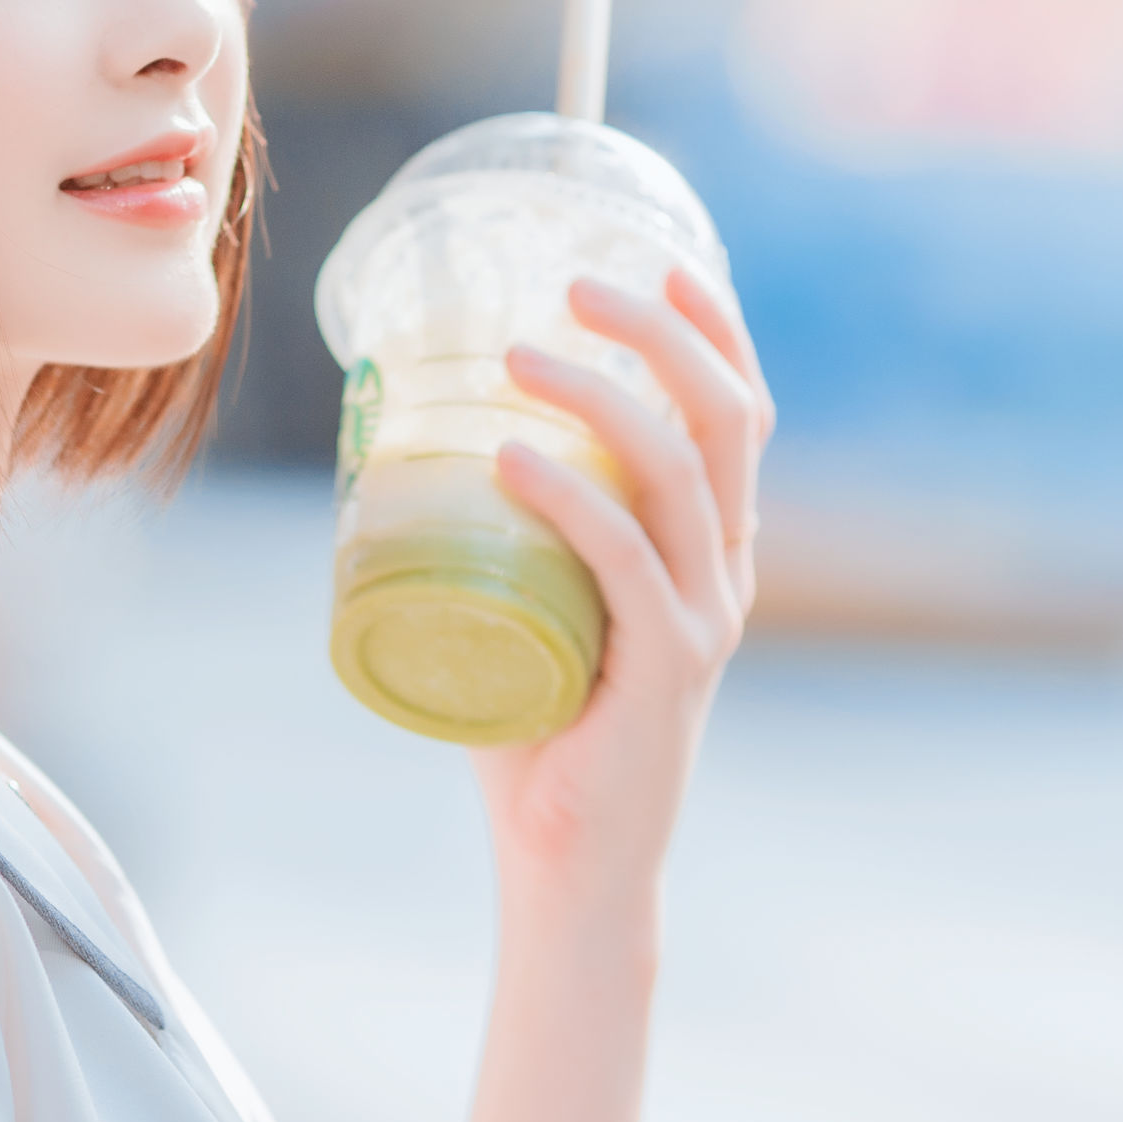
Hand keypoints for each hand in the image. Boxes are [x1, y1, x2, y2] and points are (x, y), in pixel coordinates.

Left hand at [484, 264, 772, 919]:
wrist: (566, 867)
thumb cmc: (533, 733)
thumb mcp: (524, 604)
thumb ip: (491, 535)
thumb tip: (386, 443)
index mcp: (709, 547)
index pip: (736, 413)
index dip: (711, 327)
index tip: (654, 253)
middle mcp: (724, 571)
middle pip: (722, 418)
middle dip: (662, 332)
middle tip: (574, 283)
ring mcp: (705, 620)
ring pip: (678, 475)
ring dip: (601, 398)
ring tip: (517, 357)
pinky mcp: (668, 674)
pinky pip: (629, 565)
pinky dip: (572, 500)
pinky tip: (513, 460)